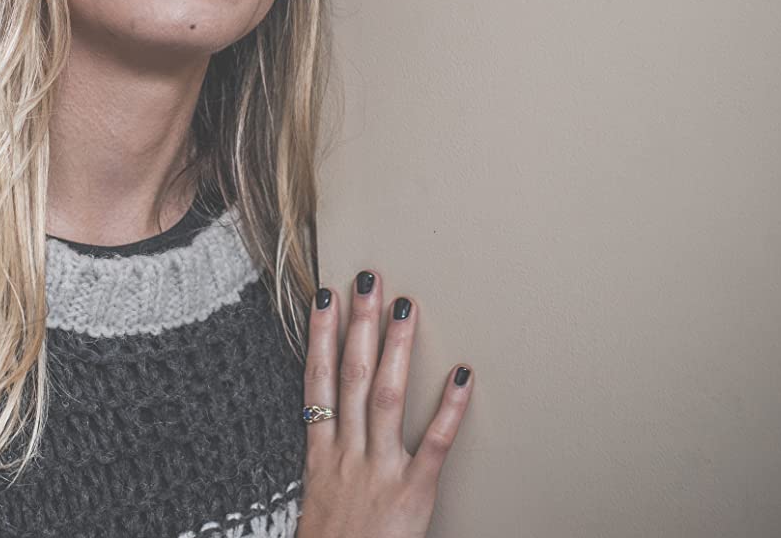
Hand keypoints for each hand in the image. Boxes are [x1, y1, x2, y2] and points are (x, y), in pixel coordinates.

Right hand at [296, 269, 473, 537]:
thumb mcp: (318, 501)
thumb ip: (329, 463)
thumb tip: (335, 429)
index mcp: (322, 456)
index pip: (317, 382)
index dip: (319, 335)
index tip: (324, 296)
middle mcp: (347, 454)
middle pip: (350, 376)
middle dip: (359, 323)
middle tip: (369, 278)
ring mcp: (378, 471)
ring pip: (385, 396)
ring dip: (396, 347)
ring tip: (405, 305)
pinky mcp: (411, 494)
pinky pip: (433, 445)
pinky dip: (450, 409)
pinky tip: (462, 376)